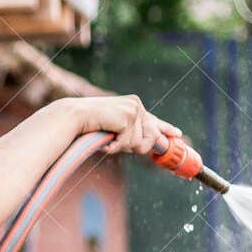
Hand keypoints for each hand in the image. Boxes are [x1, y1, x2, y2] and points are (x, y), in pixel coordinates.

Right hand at [61, 96, 180, 156]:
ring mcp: (134, 110)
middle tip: (114, 140)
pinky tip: (105, 137)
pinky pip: (130, 143)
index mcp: (133, 105)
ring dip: (122, 146)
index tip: (178, 134)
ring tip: (107, 136)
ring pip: (140, 144)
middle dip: (134, 146)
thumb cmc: (90, 125)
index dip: (166, 128)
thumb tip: (151, 144)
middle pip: (150, 138)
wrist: (73, 117)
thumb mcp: (115, 129)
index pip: (154, 120)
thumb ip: (132, 134)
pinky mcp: (129, 117)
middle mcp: (137, 105)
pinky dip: (116, 146)